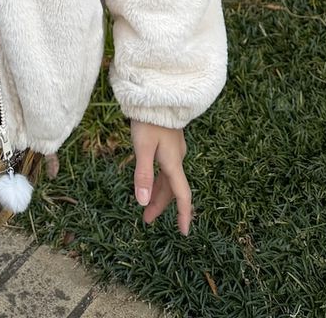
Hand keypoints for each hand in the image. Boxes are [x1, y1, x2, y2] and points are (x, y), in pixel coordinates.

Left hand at [130, 120, 191, 234]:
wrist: (157, 93)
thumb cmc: (148, 120)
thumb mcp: (142, 147)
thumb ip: (143, 174)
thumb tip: (143, 203)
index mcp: (173, 162)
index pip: (182, 195)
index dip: (183, 214)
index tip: (183, 232)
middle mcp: (176, 158)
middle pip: (172, 189)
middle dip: (160, 205)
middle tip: (147, 220)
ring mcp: (173, 149)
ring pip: (168, 178)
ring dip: (158, 193)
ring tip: (145, 206)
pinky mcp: (168, 142)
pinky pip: (166, 168)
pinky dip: (158, 180)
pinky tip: (150, 180)